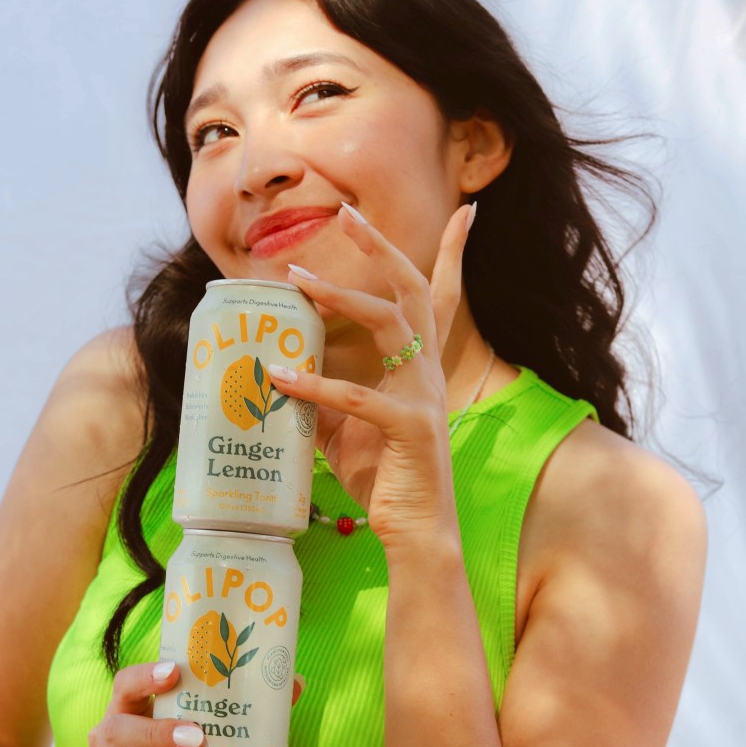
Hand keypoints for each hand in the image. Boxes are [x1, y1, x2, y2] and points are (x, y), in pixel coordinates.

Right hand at [87, 660, 263, 746]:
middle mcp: (111, 745)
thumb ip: (237, 708)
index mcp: (128, 712)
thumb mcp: (194, 733)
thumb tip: (293, 682)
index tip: (175, 670)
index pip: (124, 685)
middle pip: (113, 730)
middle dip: (156, 731)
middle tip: (197, 733)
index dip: (144, 676)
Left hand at [272, 202, 473, 546]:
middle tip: (346, 214)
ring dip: (341, 295)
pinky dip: (315, 385)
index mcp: (420, 368)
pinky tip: (280, 378)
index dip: (453, 255)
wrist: (415, 534)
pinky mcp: (410, 428)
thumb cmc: (385, 478)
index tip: (465, 212)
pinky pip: (358, 396)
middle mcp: (428, 372)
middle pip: (414, 290)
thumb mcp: (345, 430)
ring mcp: (424, 397)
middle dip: (383, 248)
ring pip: (390, 322)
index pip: (441, 299)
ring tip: (298, 279)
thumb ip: (322, 398)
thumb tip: (281, 374)